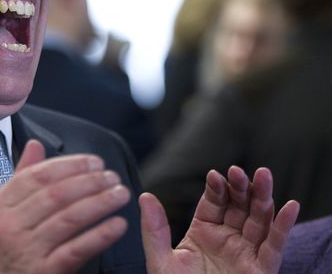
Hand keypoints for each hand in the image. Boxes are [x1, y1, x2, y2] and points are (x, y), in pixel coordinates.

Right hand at [0, 140, 130, 273]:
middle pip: (55, 194)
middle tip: (111, 176)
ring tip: (119, 194)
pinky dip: (100, 235)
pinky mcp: (43, 273)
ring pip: (69, 218)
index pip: (37, 176)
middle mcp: (10, 226)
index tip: (93, 161)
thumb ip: (19, 178)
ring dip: (100, 203)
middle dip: (89, 181)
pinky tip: (117, 225)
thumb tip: (35, 145)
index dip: (69, 165)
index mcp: (0, 206)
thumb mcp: (0, 215)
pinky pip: (76, 249)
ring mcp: (26, 250)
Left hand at [140, 166, 299, 273]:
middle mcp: (226, 238)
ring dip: (263, 197)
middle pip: (238, 206)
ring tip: (264, 175)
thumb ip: (154, 229)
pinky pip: (275, 246)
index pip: (213, 203)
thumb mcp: (161, 260)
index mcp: (202, 232)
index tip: (215, 175)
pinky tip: (290, 206)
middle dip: (240, 187)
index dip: (216, 188)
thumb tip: (144, 195)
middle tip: (239, 171)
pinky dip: (284, 226)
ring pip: (259, 220)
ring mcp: (245, 252)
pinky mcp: (261, 269)